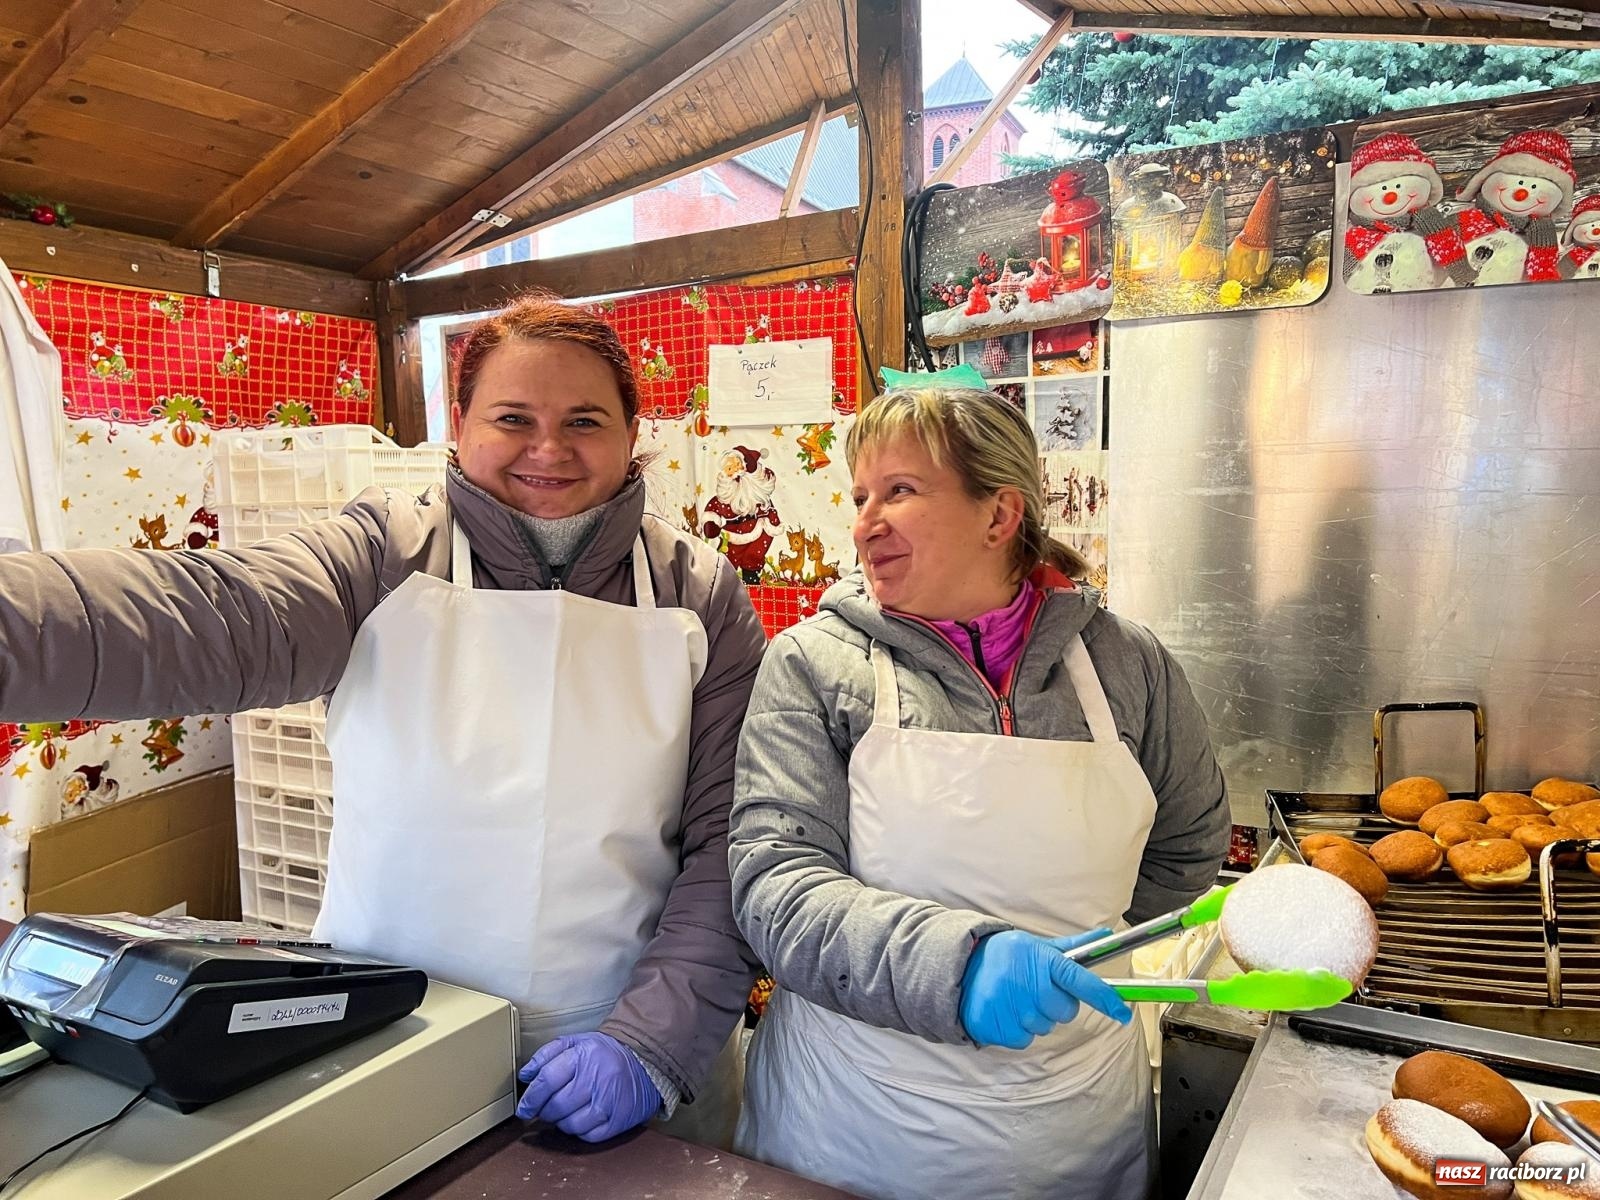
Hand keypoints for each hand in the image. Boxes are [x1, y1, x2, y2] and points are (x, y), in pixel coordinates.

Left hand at [516, 1032, 661, 1141]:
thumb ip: (547, 1054)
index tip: (524, 1108)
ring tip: (564, 1112)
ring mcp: (609, 1102)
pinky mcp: (618, 1121)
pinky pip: (588, 1136)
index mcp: (583, 1055)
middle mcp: (597, 1079)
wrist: (645, 1061)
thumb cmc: (605, 1053)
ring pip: (570, 1124)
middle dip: (544, 1111)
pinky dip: (579, 1131)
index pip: (547, 1080)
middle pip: (556, 1105)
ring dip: (560, 1122)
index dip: (531, 1098)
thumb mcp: (577, 1042)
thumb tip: (525, 1075)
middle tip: (543, 1109)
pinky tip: (581, 1119)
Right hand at [959, 927, 1132, 1049]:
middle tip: (1037, 990)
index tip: (1122, 1013)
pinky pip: (1025, 1039)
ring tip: (1016, 998)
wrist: (958, 967)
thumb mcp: (1036, 945)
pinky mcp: (1000, 1028)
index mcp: (1041, 960)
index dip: (1105, 998)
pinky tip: (1006, 1011)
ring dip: (1036, 1017)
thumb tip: (1106, 937)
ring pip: (1045, 1026)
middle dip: (1057, 1004)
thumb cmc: (1004, 956)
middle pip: (1065, 1011)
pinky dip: (1019, 1029)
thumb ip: (1073, 947)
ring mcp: (1013, 1007)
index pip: (1080, 980)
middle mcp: (1029, 983)